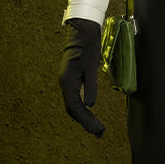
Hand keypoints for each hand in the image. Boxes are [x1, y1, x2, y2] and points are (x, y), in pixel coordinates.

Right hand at [58, 18, 105, 136]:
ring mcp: (67, 81)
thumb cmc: (88, 46)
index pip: (74, 106)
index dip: (85, 120)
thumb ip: (91, 86)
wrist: (82, 31)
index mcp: (68, 81)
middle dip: (86, 122)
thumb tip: (90, 105)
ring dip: (84, 117)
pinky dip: (83, 109)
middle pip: (73, 109)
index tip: (96, 129)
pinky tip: (90, 114)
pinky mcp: (72, 79)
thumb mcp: (91, 66)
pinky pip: (75, 98)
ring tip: (96, 128)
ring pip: (73, 105)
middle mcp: (65, 83)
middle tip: (100, 133)